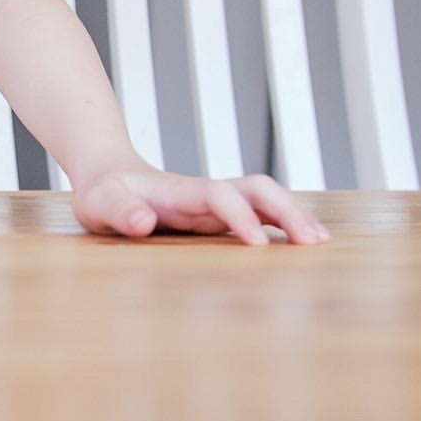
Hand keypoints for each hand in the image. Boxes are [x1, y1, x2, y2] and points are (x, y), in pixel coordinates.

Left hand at [70, 164, 329, 244]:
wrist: (110, 176)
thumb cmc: (104, 194)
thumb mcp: (100, 204)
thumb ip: (119, 212)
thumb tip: (143, 223)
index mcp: (178, 192)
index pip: (218, 195)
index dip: (239, 215)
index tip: (258, 243)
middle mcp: (205, 194)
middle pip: (256, 189)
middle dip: (285, 211)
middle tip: (312, 241)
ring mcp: (216, 203)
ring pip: (265, 198)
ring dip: (294, 215)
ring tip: (320, 243)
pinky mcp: (219, 214)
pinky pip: (261, 212)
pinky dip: (286, 223)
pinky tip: (306, 242)